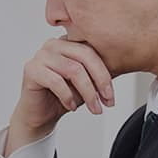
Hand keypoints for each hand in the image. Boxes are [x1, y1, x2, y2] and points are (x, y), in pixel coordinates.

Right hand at [6, 37, 114, 156]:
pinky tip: (71, 106)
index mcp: (67, 42)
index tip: (111, 96)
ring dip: (87, 93)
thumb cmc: (61, 97)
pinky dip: (67, 96)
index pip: (92, 50)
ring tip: (92, 108)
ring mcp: (40, 56)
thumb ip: (98, 72)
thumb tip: (126, 63)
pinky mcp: (31, 70)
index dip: (105, 73)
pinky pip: (56, 81)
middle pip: (84, 57)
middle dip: (99, 82)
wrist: (38, 115)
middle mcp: (53, 44)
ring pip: (73, 70)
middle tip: (106, 102)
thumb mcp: (86, 83)